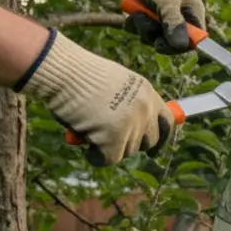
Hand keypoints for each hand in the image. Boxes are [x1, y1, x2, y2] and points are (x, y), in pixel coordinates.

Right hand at [18, 30, 173, 166]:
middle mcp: (144, 109)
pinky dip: (96, 157)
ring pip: (127, 151)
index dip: (162, 138)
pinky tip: (86, 146)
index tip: (153, 151)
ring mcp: (131, 124)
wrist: (63, 72)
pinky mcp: (114, 138)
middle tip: (111, 141)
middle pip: (149, 141)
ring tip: (89, 129)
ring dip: (110, 147)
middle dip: (130, 144)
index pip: (167, 122)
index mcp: (146, 92)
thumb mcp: (114, 85)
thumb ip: (127, 104)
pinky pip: (109, 159)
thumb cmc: (79, 75)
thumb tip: (125, 133)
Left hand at [105, 0, 206, 54]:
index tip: (163, 44)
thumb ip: (175, 24)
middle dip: (156, 35)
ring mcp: (164, 19)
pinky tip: (132, 13)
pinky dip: (135, 25)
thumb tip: (181, 47)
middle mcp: (181, 18)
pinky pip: (142, 33)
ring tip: (138, 12)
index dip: (180, 46)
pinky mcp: (149, 19)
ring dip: (143, 28)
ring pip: (154, 38)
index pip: (194, 40)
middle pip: (172, 43)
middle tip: (147, 23)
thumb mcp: (167, 1)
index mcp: (193, 13)